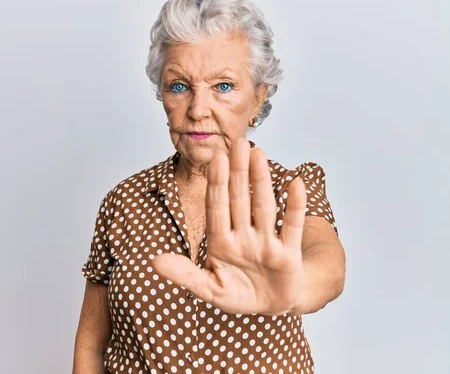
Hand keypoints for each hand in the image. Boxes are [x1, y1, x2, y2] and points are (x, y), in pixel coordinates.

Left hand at [152, 138, 306, 314]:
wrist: (270, 306)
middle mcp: (244, 236)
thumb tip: (155, 261)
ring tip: (258, 154)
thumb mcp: (209, 289)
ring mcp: (266, 242)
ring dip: (261, 181)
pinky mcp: (289, 254)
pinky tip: (295, 183)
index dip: (217, 184)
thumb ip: (185, 275)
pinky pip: (291, 226)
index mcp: (221, 242)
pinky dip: (295, 206)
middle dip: (238, 173)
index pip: (217, 208)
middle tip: (240, 143)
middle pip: (239, 200)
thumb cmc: (238, 293)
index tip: (217, 158)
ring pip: (263, 207)